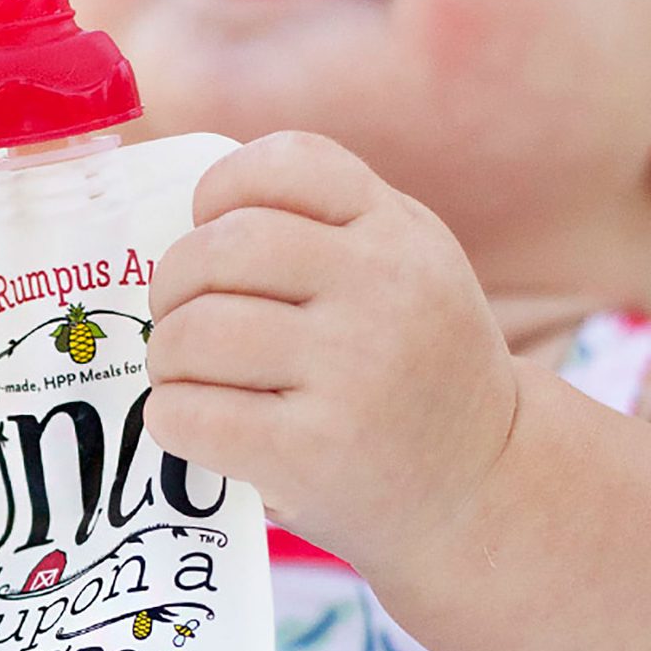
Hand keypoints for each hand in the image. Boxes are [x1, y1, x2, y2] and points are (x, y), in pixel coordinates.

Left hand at [144, 130, 520, 576]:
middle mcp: (383, 290)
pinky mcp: (311, 452)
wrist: (483, 487)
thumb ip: (326, 228)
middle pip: (222, 248)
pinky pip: (191, 413)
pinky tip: (192, 423)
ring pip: (196, 331)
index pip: (285, 163)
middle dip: (174, 282)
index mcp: (399, 231)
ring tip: (185, 375)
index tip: (211, 232)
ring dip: (167, 355)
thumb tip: (188, 225)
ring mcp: (351, 373)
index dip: (220, 191)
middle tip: (180, 318)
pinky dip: (169, 417)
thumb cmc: (418, 371)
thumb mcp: (409, 269)